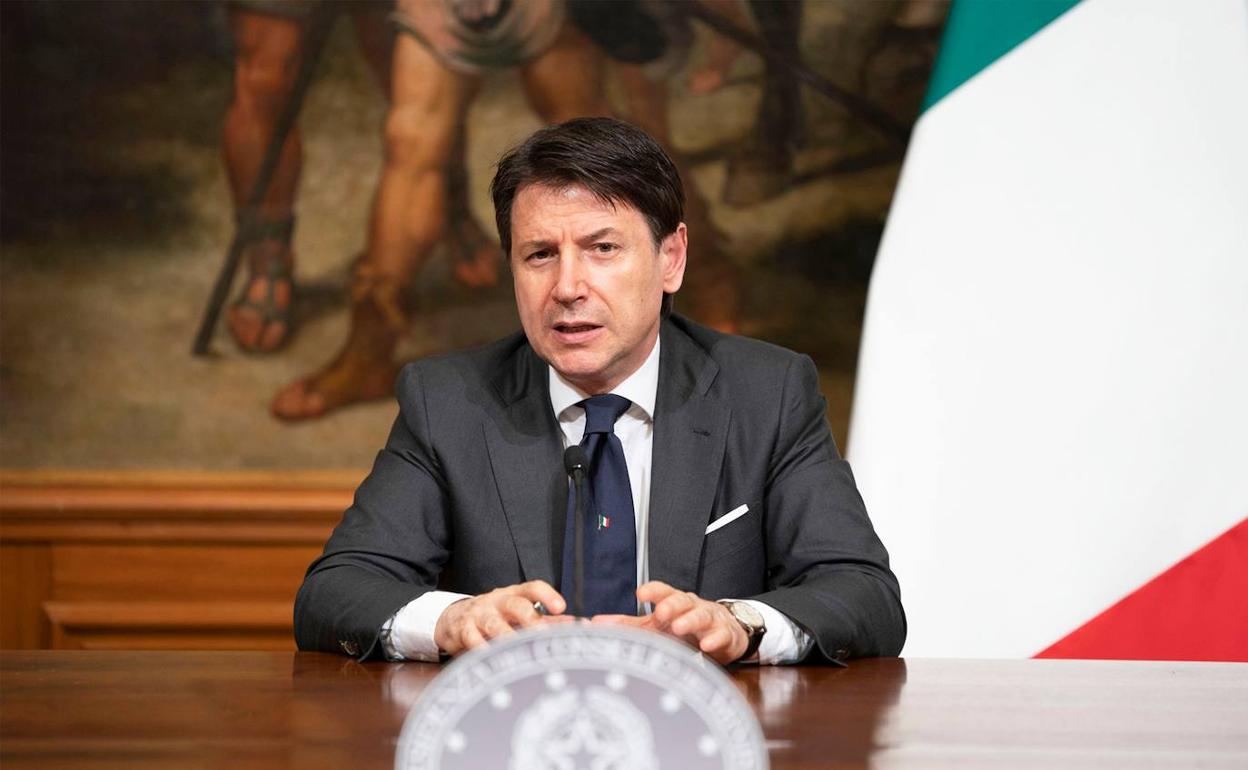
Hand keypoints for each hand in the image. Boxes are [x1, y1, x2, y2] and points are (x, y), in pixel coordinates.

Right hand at [433, 580, 570, 655]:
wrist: (452, 618)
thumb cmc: (494, 616)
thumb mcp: (517, 613)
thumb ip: (546, 619)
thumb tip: (577, 624)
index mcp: (514, 595)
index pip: (532, 588)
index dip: (547, 595)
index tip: (561, 608)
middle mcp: (497, 601)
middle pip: (515, 605)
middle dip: (530, 619)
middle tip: (543, 633)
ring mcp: (479, 615)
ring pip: (494, 624)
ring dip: (507, 636)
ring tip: (519, 649)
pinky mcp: (463, 630)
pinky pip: (472, 639)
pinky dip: (481, 649)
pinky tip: (489, 658)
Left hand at [592, 581, 748, 664]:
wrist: (725, 632)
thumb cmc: (685, 627)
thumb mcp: (655, 625)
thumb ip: (628, 625)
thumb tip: (596, 624)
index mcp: (673, 602)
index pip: (663, 591)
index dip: (653, 591)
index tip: (640, 593)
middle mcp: (691, 607)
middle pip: (682, 601)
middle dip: (672, 605)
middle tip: (661, 612)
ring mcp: (710, 620)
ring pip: (701, 616)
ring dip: (690, 621)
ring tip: (679, 627)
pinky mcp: (726, 635)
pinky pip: (722, 635)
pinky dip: (715, 640)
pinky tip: (707, 645)